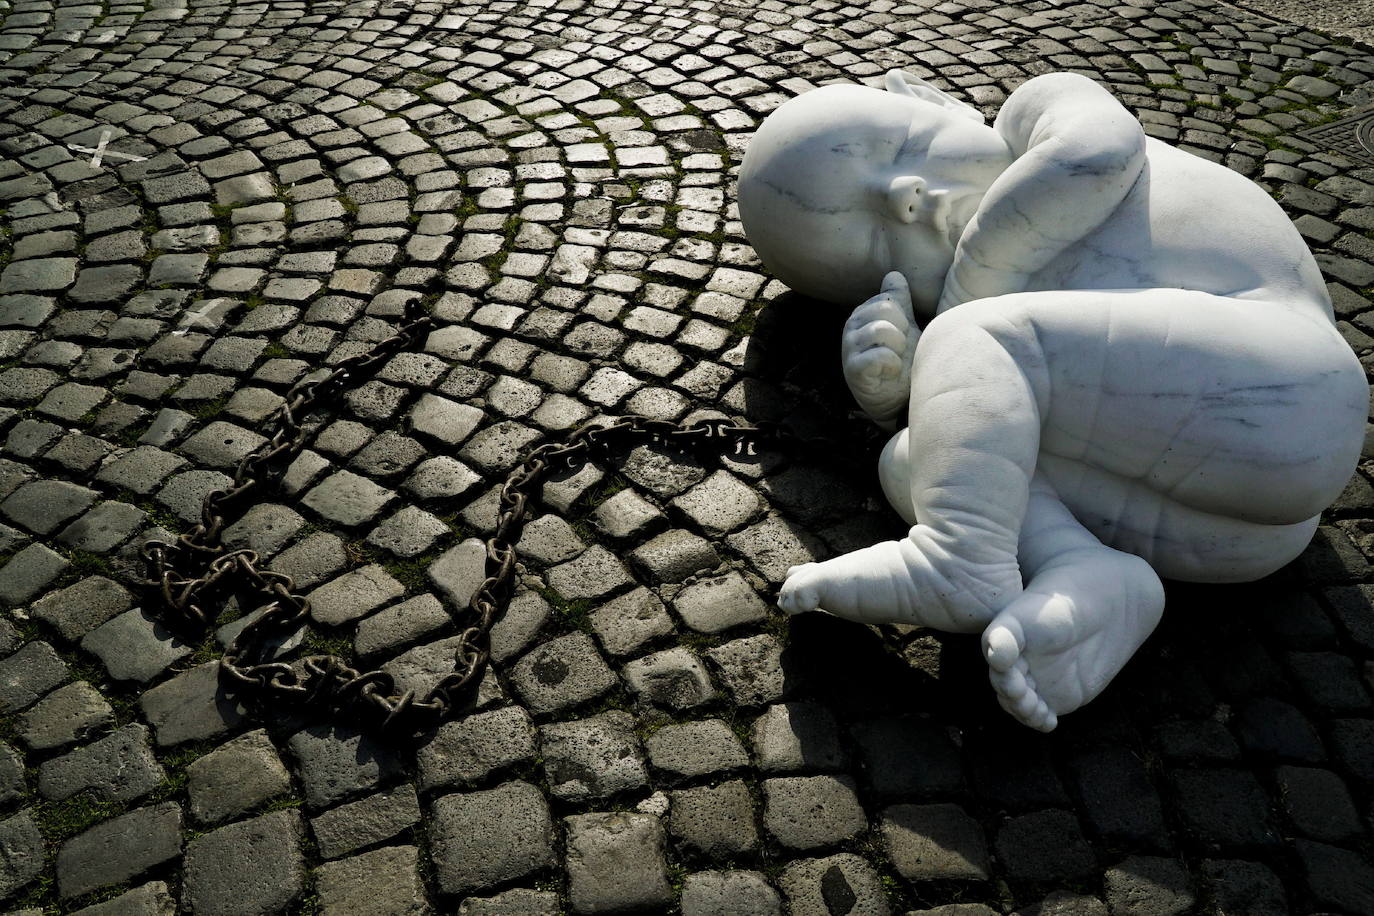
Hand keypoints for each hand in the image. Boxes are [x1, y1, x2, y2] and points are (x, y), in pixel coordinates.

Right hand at [842, 271, 918, 426]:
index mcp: (863, 313)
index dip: (904, 318)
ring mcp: (849, 348)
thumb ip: (898, 299)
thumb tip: (894, 274)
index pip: (889, 299)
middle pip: (886, 310)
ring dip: (899, 348)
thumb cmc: (903, 359)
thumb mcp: (904, 325)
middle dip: (902, 331)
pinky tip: (891, 372)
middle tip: (900, 350)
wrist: (900, 397)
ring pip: (882, 331)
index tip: (902, 335)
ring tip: (896, 361)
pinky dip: (892, 364)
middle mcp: (851, 327)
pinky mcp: (853, 370)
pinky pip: (879, 356)